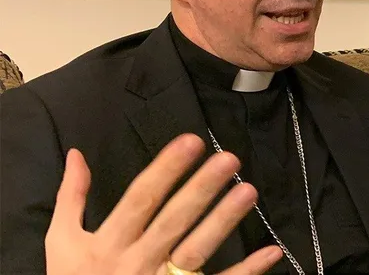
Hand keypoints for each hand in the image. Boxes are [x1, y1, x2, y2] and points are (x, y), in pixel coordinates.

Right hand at [45, 134, 282, 274]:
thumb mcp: (63, 244)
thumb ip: (71, 198)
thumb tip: (78, 154)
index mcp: (109, 243)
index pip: (141, 199)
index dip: (166, 170)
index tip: (191, 141)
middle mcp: (137, 262)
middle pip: (173, 221)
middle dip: (201, 189)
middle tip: (230, 159)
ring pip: (197, 251)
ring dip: (223, 222)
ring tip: (248, 191)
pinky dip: (246, 271)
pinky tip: (272, 252)